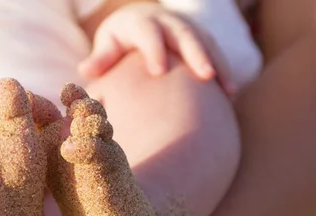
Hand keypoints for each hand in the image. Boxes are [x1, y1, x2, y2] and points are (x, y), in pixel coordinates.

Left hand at [79, 3, 234, 93]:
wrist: (138, 25)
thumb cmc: (118, 43)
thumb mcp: (107, 47)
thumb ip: (100, 59)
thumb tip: (85, 71)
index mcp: (140, 23)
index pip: (148, 33)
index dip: (154, 49)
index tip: (159, 71)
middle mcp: (167, 22)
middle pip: (185, 34)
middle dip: (196, 54)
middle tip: (205, 76)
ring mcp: (187, 29)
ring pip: (207, 43)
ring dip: (219, 64)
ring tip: (229, 90)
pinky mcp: (200, 40)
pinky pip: (216, 52)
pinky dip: (225, 70)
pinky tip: (231, 94)